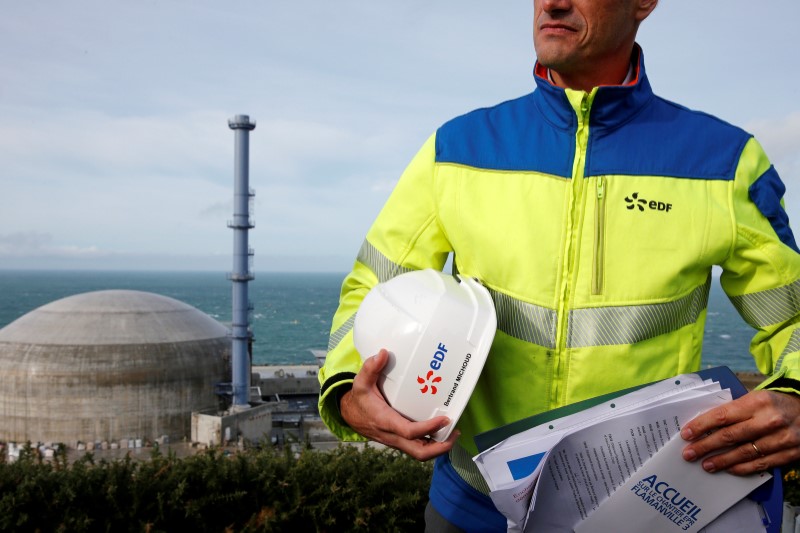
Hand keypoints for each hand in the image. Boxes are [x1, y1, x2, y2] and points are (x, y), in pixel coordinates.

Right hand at [339, 349, 458, 460]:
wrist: (350, 415)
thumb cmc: (359, 399)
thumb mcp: (361, 382)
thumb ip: (371, 368)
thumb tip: (383, 353)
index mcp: (385, 421)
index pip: (409, 432)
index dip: (428, 428)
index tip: (445, 419)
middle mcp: (393, 435)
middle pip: (419, 452)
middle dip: (440, 447)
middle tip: (455, 433)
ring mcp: (397, 441)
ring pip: (420, 453)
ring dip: (438, 447)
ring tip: (453, 433)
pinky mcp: (400, 441)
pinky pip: (417, 448)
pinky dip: (431, 444)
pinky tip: (441, 432)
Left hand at [680, 389, 799, 474]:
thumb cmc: (776, 404)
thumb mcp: (756, 399)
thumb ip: (735, 410)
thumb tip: (706, 423)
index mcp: (757, 402)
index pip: (722, 415)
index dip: (701, 426)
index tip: (686, 434)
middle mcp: (769, 420)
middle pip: (730, 436)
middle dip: (706, 446)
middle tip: (689, 453)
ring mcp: (781, 438)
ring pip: (744, 453)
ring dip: (722, 460)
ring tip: (705, 465)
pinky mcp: (790, 453)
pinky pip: (762, 464)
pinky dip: (743, 468)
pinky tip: (729, 470)